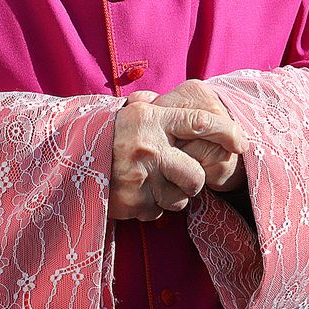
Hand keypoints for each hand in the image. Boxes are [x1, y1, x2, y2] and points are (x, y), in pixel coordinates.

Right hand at [109, 92, 246, 220]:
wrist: (66, 159)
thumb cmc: (105, 134)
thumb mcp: (127, 111)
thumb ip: (151, 104)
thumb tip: (175, 95)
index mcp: (151, 119)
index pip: (198, 122)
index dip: (226, 132)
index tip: (242, 142)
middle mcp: (149, 147)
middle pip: (196, 174)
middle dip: (194, 180)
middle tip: (181, 176)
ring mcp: (140, 177)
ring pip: (180, 199)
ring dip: (171, 196)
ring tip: (152, 183)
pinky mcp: (132, 202)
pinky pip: (159, 213)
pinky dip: (152, 207)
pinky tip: (136, 193)